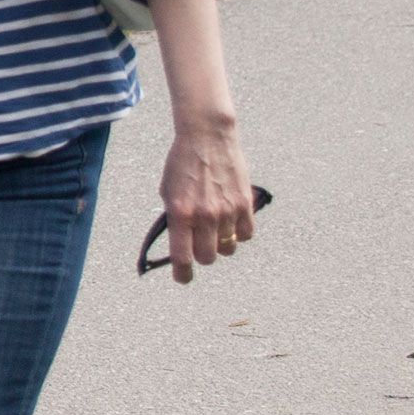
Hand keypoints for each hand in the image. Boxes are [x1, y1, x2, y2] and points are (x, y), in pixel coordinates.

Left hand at [156, 119, 255, 282]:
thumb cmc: (181, 163)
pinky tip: (231, 220)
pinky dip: (239, 233)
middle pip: (207, 258)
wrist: (207, 137)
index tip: (183, 278)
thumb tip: (180, 244)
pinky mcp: (245, 204)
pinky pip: (246, 235)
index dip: (183, 274)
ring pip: (228, 248)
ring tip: (215, 226)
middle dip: (201, 255)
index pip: (182, 258)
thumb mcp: (167, 191)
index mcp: (179, 213)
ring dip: (221, 243)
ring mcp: (226, 211)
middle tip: (198, 244)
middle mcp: (204, 215)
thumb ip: (174, 219)